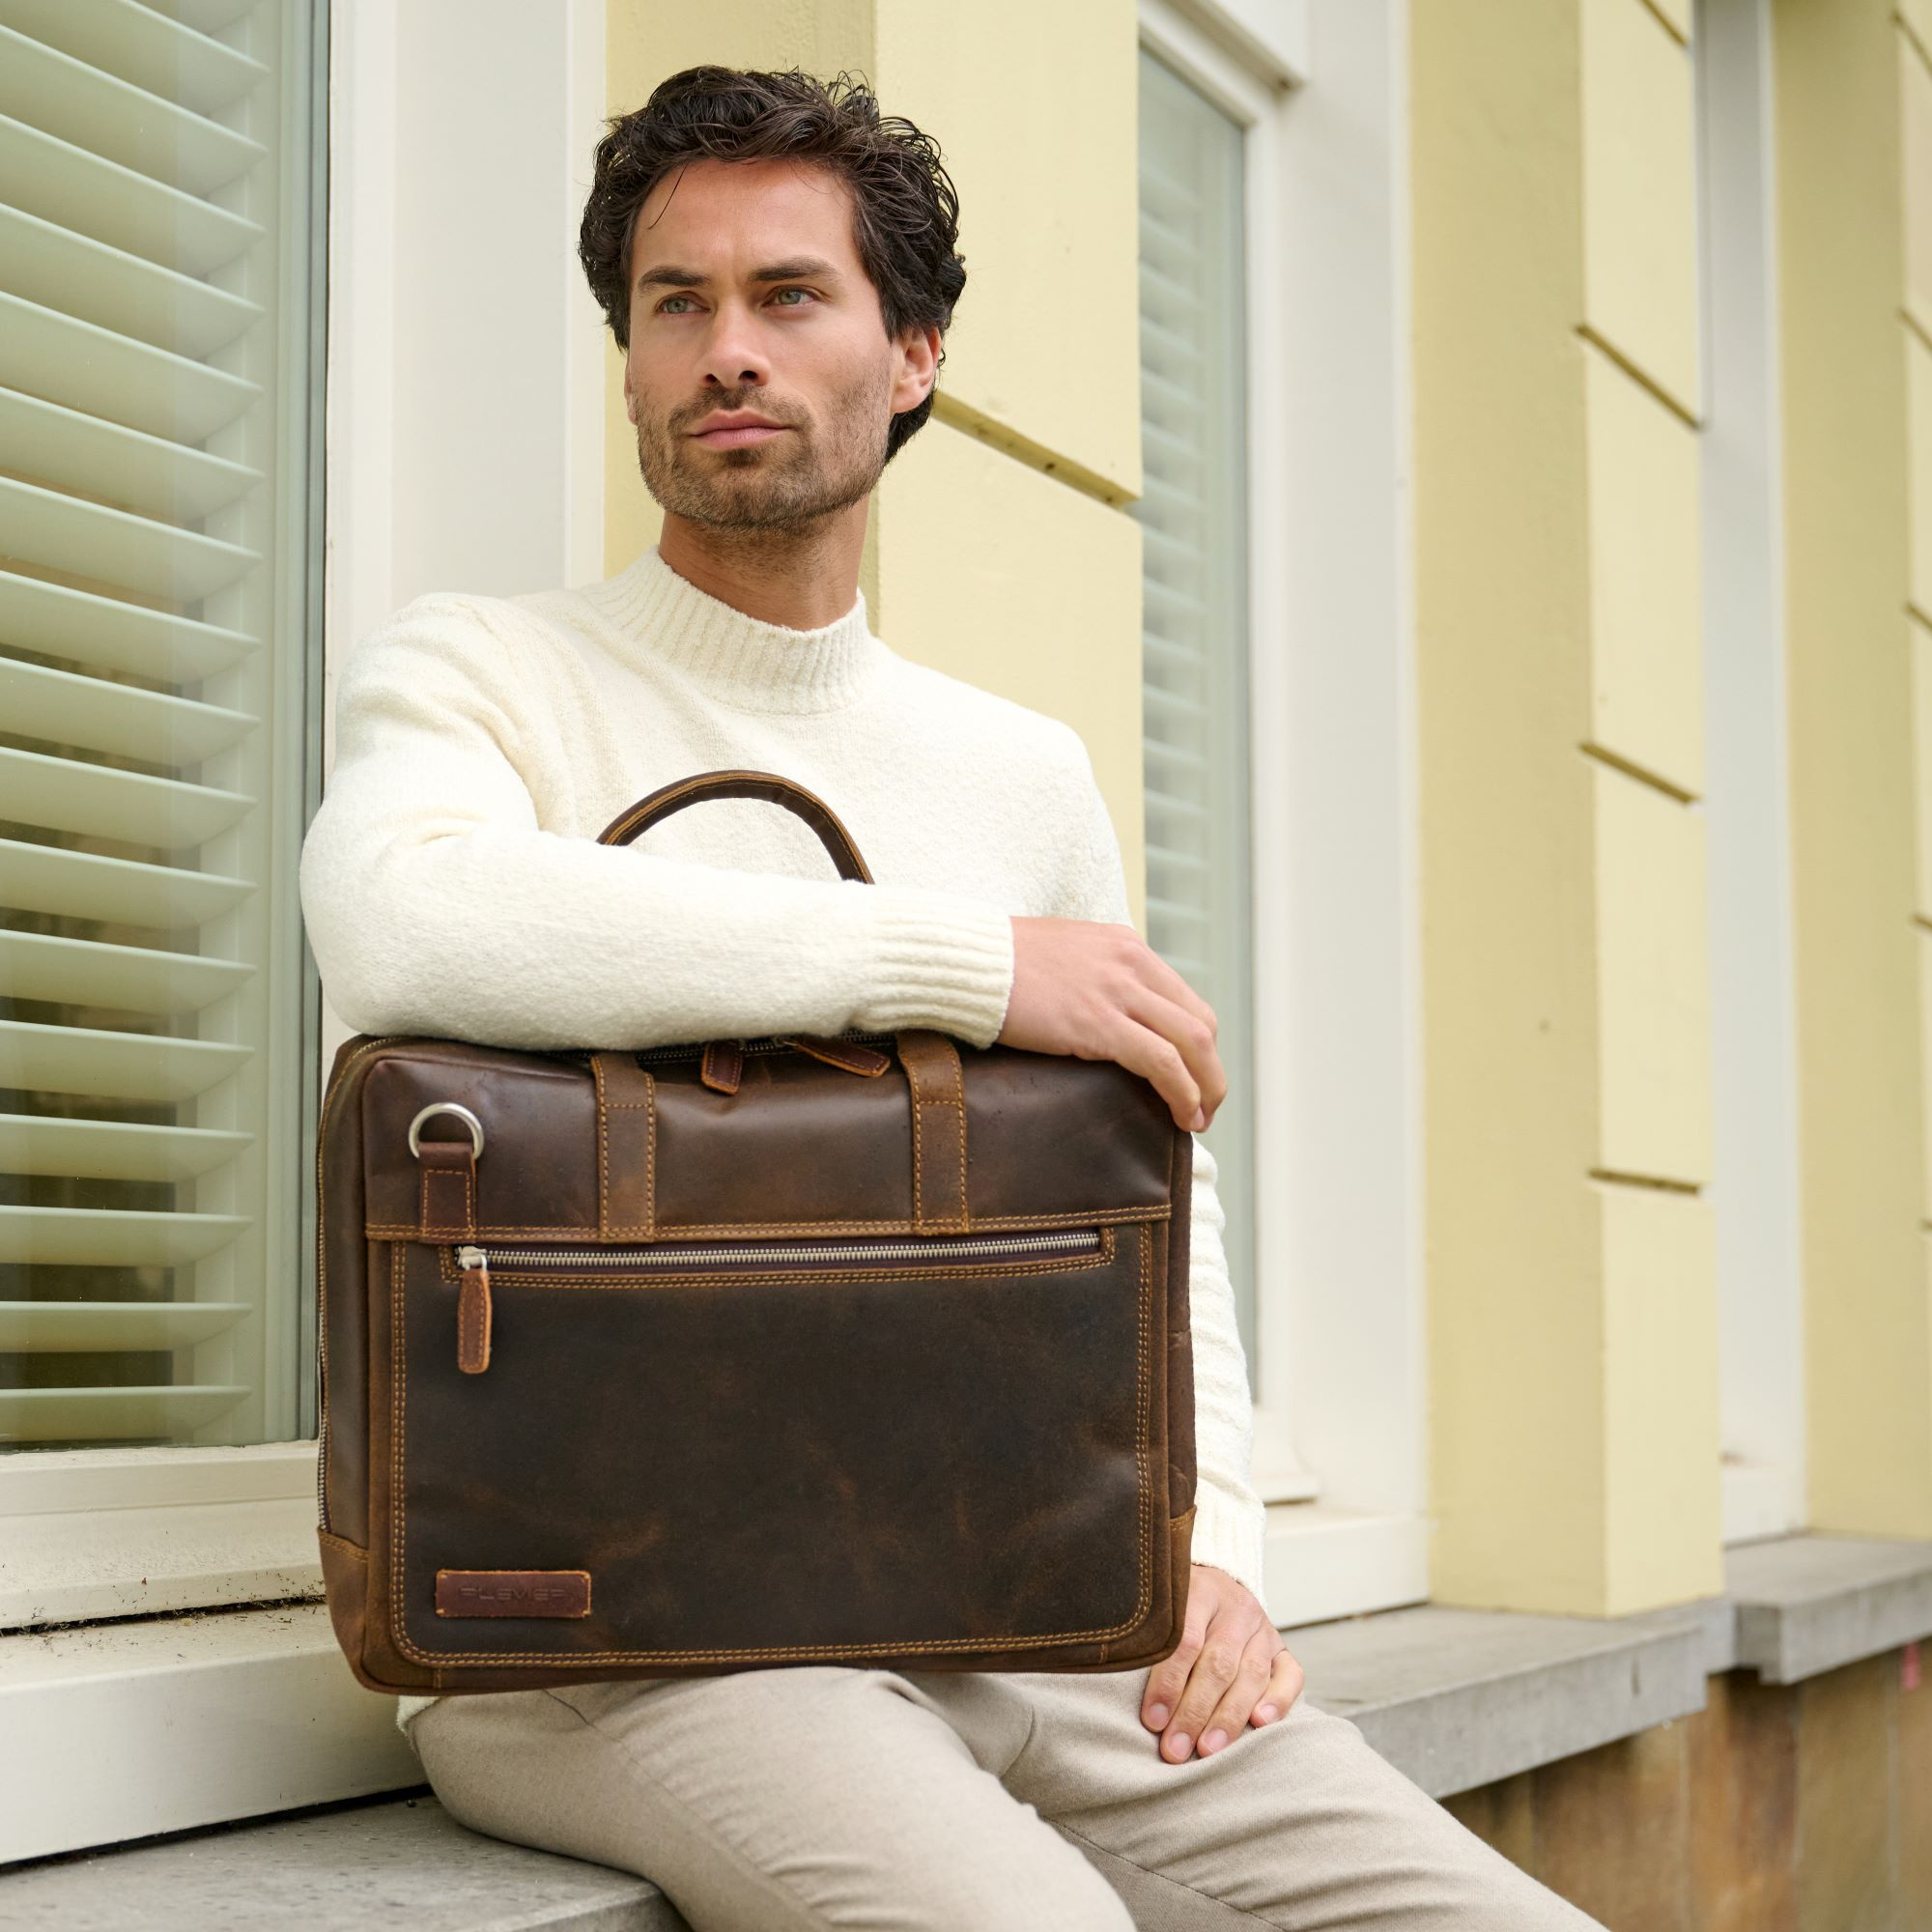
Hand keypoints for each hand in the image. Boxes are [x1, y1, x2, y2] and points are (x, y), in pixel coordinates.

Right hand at [1001, 916, 1226, 1133]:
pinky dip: (1182, 1093)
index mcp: (1124, 946)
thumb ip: (1091, 975)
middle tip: (1204, 1106)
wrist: (966, 959)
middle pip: (1200, 1022)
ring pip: (1193, 1043)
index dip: (1198, 1045)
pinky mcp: (1099, 1024)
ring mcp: (1118, 992)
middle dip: (1211, 1071)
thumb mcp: (1061, 952)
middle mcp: (1132, 964)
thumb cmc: (996, 962)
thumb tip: (1097, 1011)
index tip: (1192, 1076)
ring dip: (1205, 1088)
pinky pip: (1162, 1063)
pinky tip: (1181, 1116)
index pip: (1184, 999)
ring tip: (1198, 1120)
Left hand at [1141, 1565, 1303, 1761]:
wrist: (1213, 1585)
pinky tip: (1260, 1724)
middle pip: (1218, 1664)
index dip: (1168, 1683)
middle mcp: (1236, 1607)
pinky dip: (1279, 1701)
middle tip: (1175, 1749)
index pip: (1185, 1641)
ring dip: (1228, 1717)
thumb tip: (1124, 1686)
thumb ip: (1146, 1638)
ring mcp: (1263, 1628)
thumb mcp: (1157, 1610)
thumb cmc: (1174, 1610)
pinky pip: (1291, 1676)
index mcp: (1199, 1591)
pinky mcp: (1282, 1650)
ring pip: (1251, 1674)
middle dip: (1194, 1712)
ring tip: (1208, 1750)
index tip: (1152, 1721)